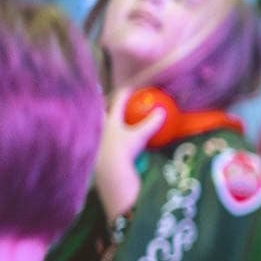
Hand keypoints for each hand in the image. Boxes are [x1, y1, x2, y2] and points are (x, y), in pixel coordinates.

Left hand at [92, 89, 165, 216]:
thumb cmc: (123, 149)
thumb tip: (163, 111)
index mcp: (110, 121)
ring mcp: (98, 140)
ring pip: (100, 128)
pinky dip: (108, 141)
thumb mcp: (140, 136)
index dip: (124, 95)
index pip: (117, 103)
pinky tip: (113, 146)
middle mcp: (101, 128)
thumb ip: (151, 124)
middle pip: (102, 113)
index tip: (130, 90)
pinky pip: (103, 142)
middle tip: (107, 103)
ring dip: (104, 125)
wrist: (109, 170)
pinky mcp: (97, 153)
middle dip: (104, 107)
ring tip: (109, 124)